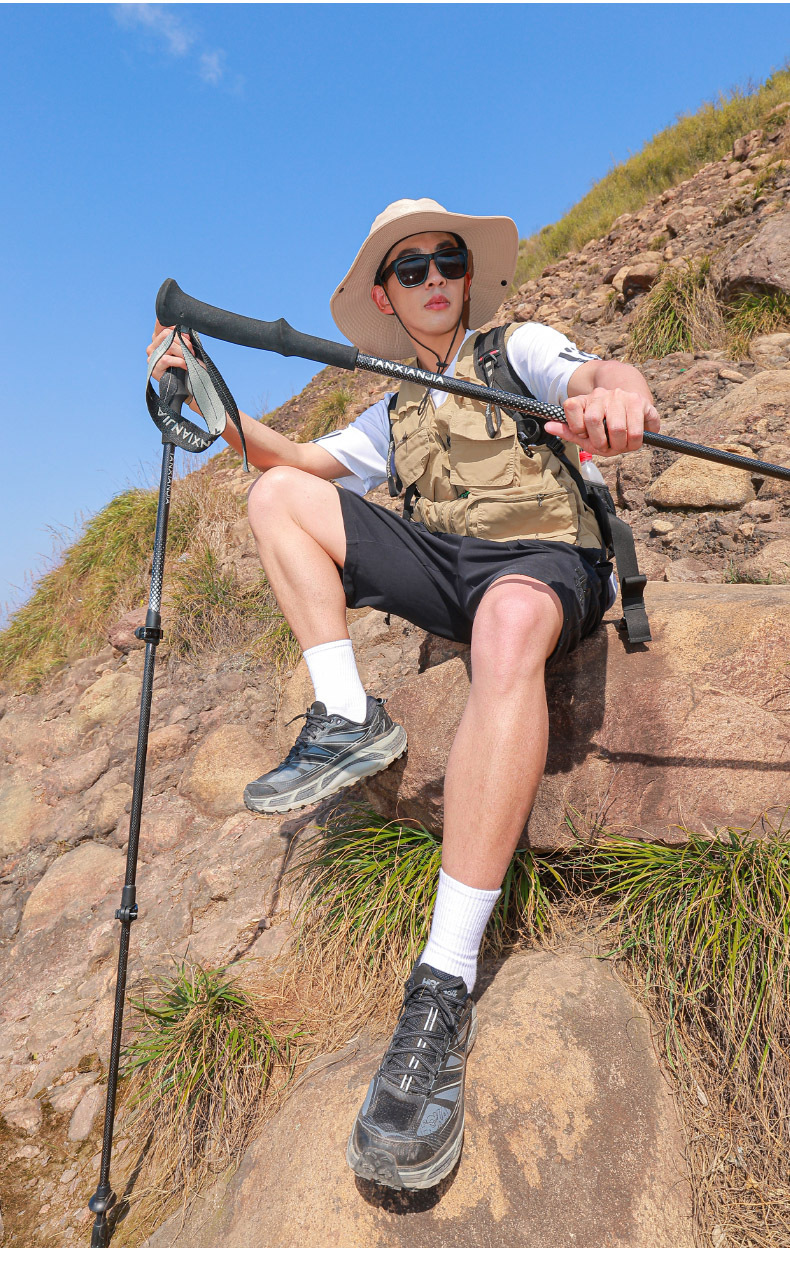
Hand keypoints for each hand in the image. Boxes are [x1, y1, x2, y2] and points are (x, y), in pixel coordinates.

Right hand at [146, 320, 196, 383]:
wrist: (185, 385)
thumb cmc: (185, 364)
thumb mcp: (186, 348)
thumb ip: (184, 338)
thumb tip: (186, 333)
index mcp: (158, 338)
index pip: (160, 323)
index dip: (174, 325)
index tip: (186, 335)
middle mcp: (152, 346)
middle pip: (166, 334)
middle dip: (183, 341)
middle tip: (192, 351)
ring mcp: (152, 357)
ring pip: (168, 346)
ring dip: (183, 352)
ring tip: (190, 359)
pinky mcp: (154, 368)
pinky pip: (167, 359)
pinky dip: (180, 362)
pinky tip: (186, 366)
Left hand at [543, 386, 660, 455]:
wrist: (630, 404)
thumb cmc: (605, 425)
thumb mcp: (584, 431)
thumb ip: (567, 431)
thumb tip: (547, 426)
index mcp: (584, 400)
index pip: (571, 407)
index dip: (576, 427)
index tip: (584, 435)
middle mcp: (601, 394)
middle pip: (594, 420)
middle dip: (601, 442)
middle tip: (607, 448)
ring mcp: (621, 396)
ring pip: (617, 428)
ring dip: (620, 445)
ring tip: (622, 446)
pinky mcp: (639, 402)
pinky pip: (636, 429)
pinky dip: (635, 442)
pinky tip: (634, 441)